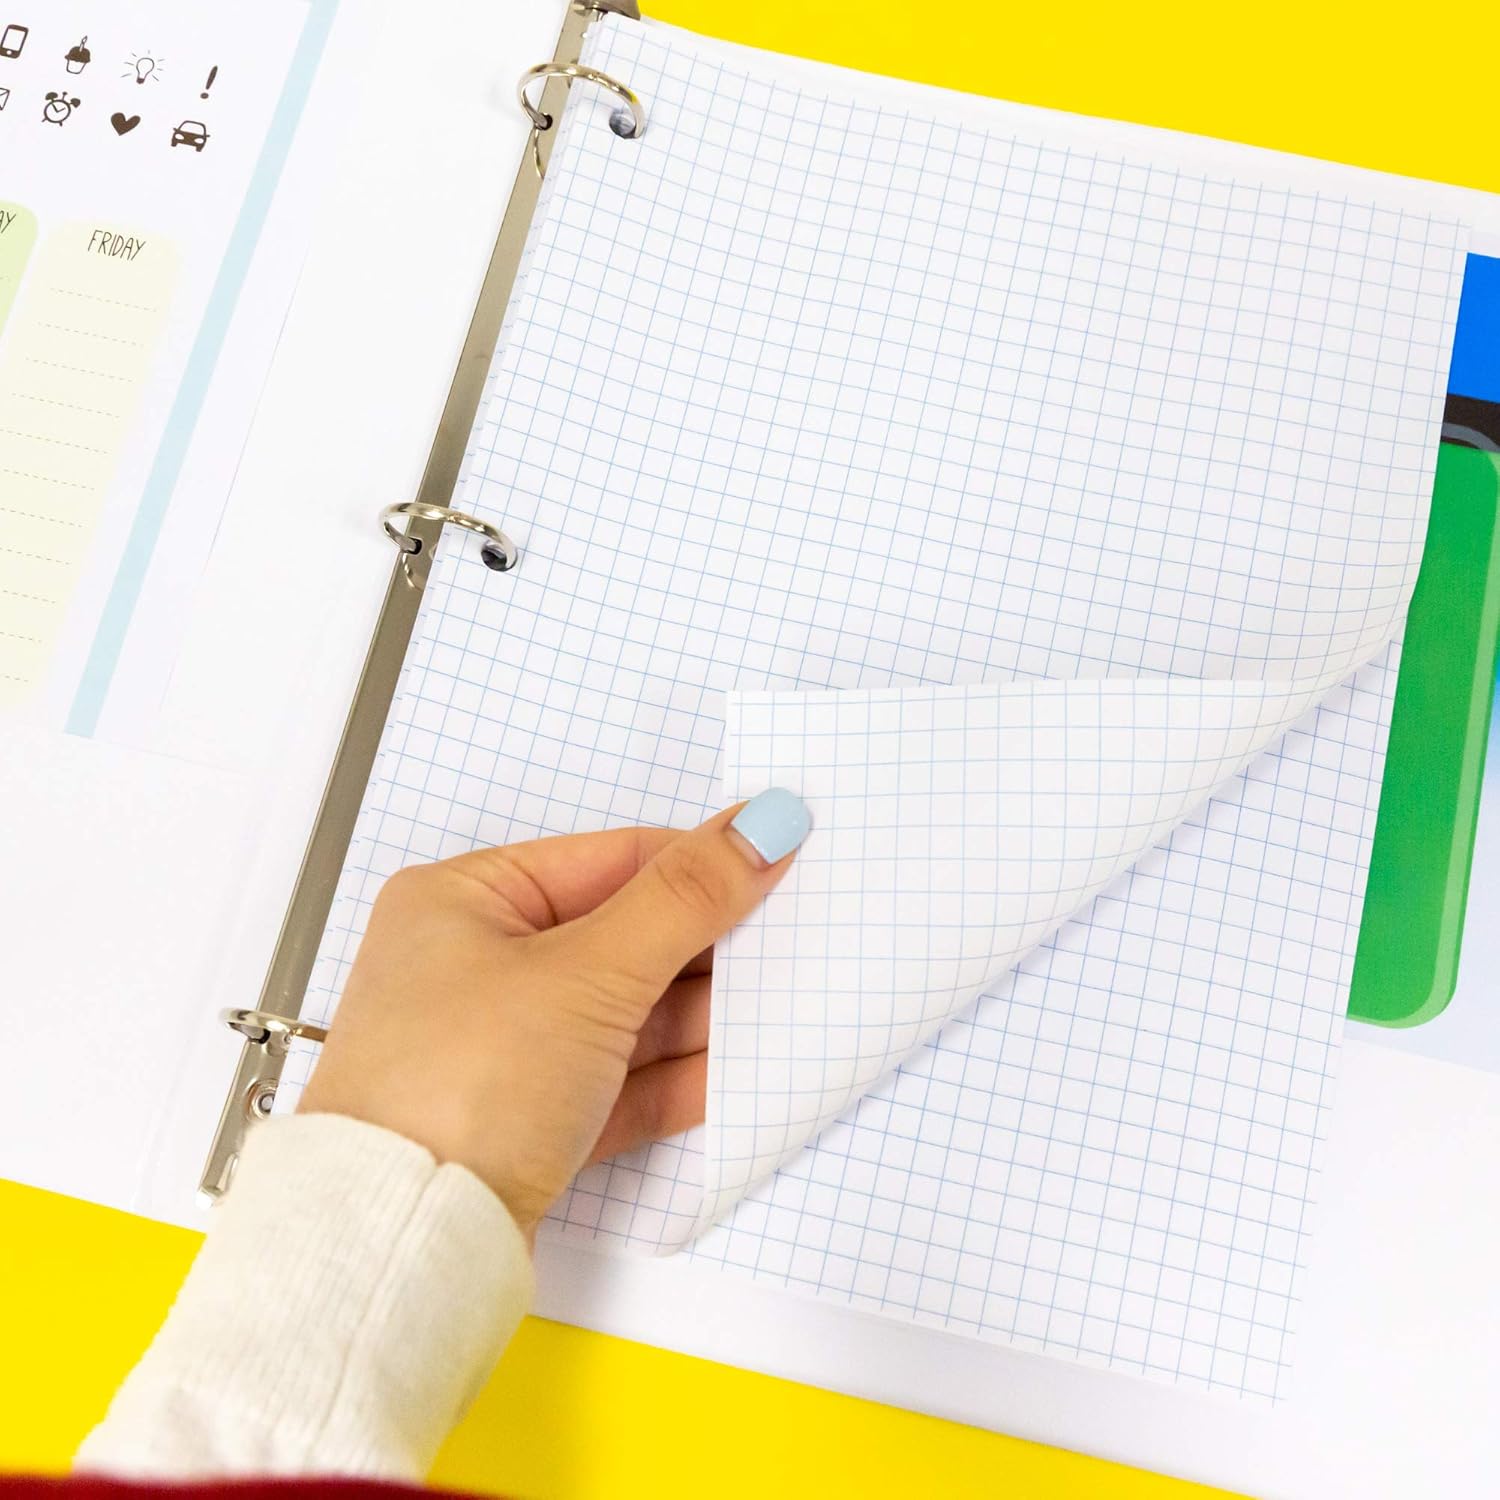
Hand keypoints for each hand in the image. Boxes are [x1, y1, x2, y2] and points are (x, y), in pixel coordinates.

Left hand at [299, 790, 809, 1238]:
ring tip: (782, 1008)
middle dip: (705, 948)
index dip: (697, 863)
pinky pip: (618, 1083)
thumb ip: (685, 900)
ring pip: (626, 1015)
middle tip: (793, 941)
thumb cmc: (459, 1086)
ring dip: (701, 1016)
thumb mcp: (588, 973)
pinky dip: (676, 1078)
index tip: (778, 864)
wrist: (400, 1248)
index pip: (608, 859)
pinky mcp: (527, 1123)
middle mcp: (477, 968)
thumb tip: (763, 824)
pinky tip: (737, 1074)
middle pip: (621, 938)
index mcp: (466, 901)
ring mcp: (502, 1050)